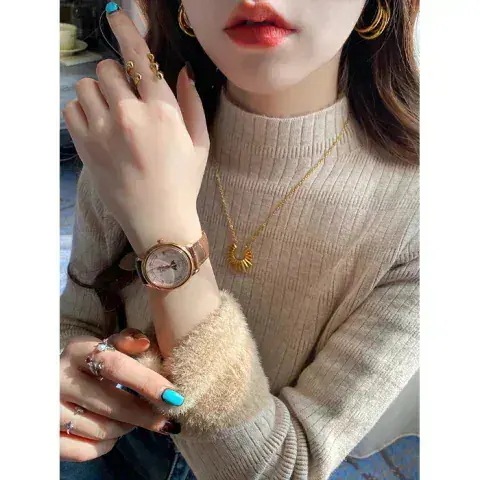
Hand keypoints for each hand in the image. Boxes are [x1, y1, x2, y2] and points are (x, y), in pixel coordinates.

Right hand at [60, 329, 180, 461]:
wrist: (53, 381)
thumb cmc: (91, 362)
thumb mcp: (105, 345)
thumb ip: (127, 341)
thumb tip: (144, 344)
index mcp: (77, 350)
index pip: (117, 366)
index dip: (148, 382)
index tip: (174, 396)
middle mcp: (58, 379)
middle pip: (114, 404)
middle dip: (147, 415)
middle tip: (166, 420)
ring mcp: (49, 410)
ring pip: (104, 430)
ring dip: (127, 427)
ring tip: (132, 418)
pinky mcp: (47, 436)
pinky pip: (87, 450)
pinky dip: (107, 444)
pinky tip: (112, 431)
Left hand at [62, 7, 208, 253]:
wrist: (158, 220)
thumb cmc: (183, 183)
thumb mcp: (200, 144)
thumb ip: (192, 104)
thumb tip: (182, 72)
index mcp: (163, 112)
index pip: (139, 58)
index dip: (127, 29)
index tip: (117, 14)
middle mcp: (130, 115)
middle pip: (108, 69)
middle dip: (116, 76)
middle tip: (125, 96)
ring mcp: (104, 131)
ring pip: (87, 85)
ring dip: (98, 92)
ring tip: (110, 113)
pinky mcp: (87, 146)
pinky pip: (72, 107)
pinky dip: (83, 110)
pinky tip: (98, 125)